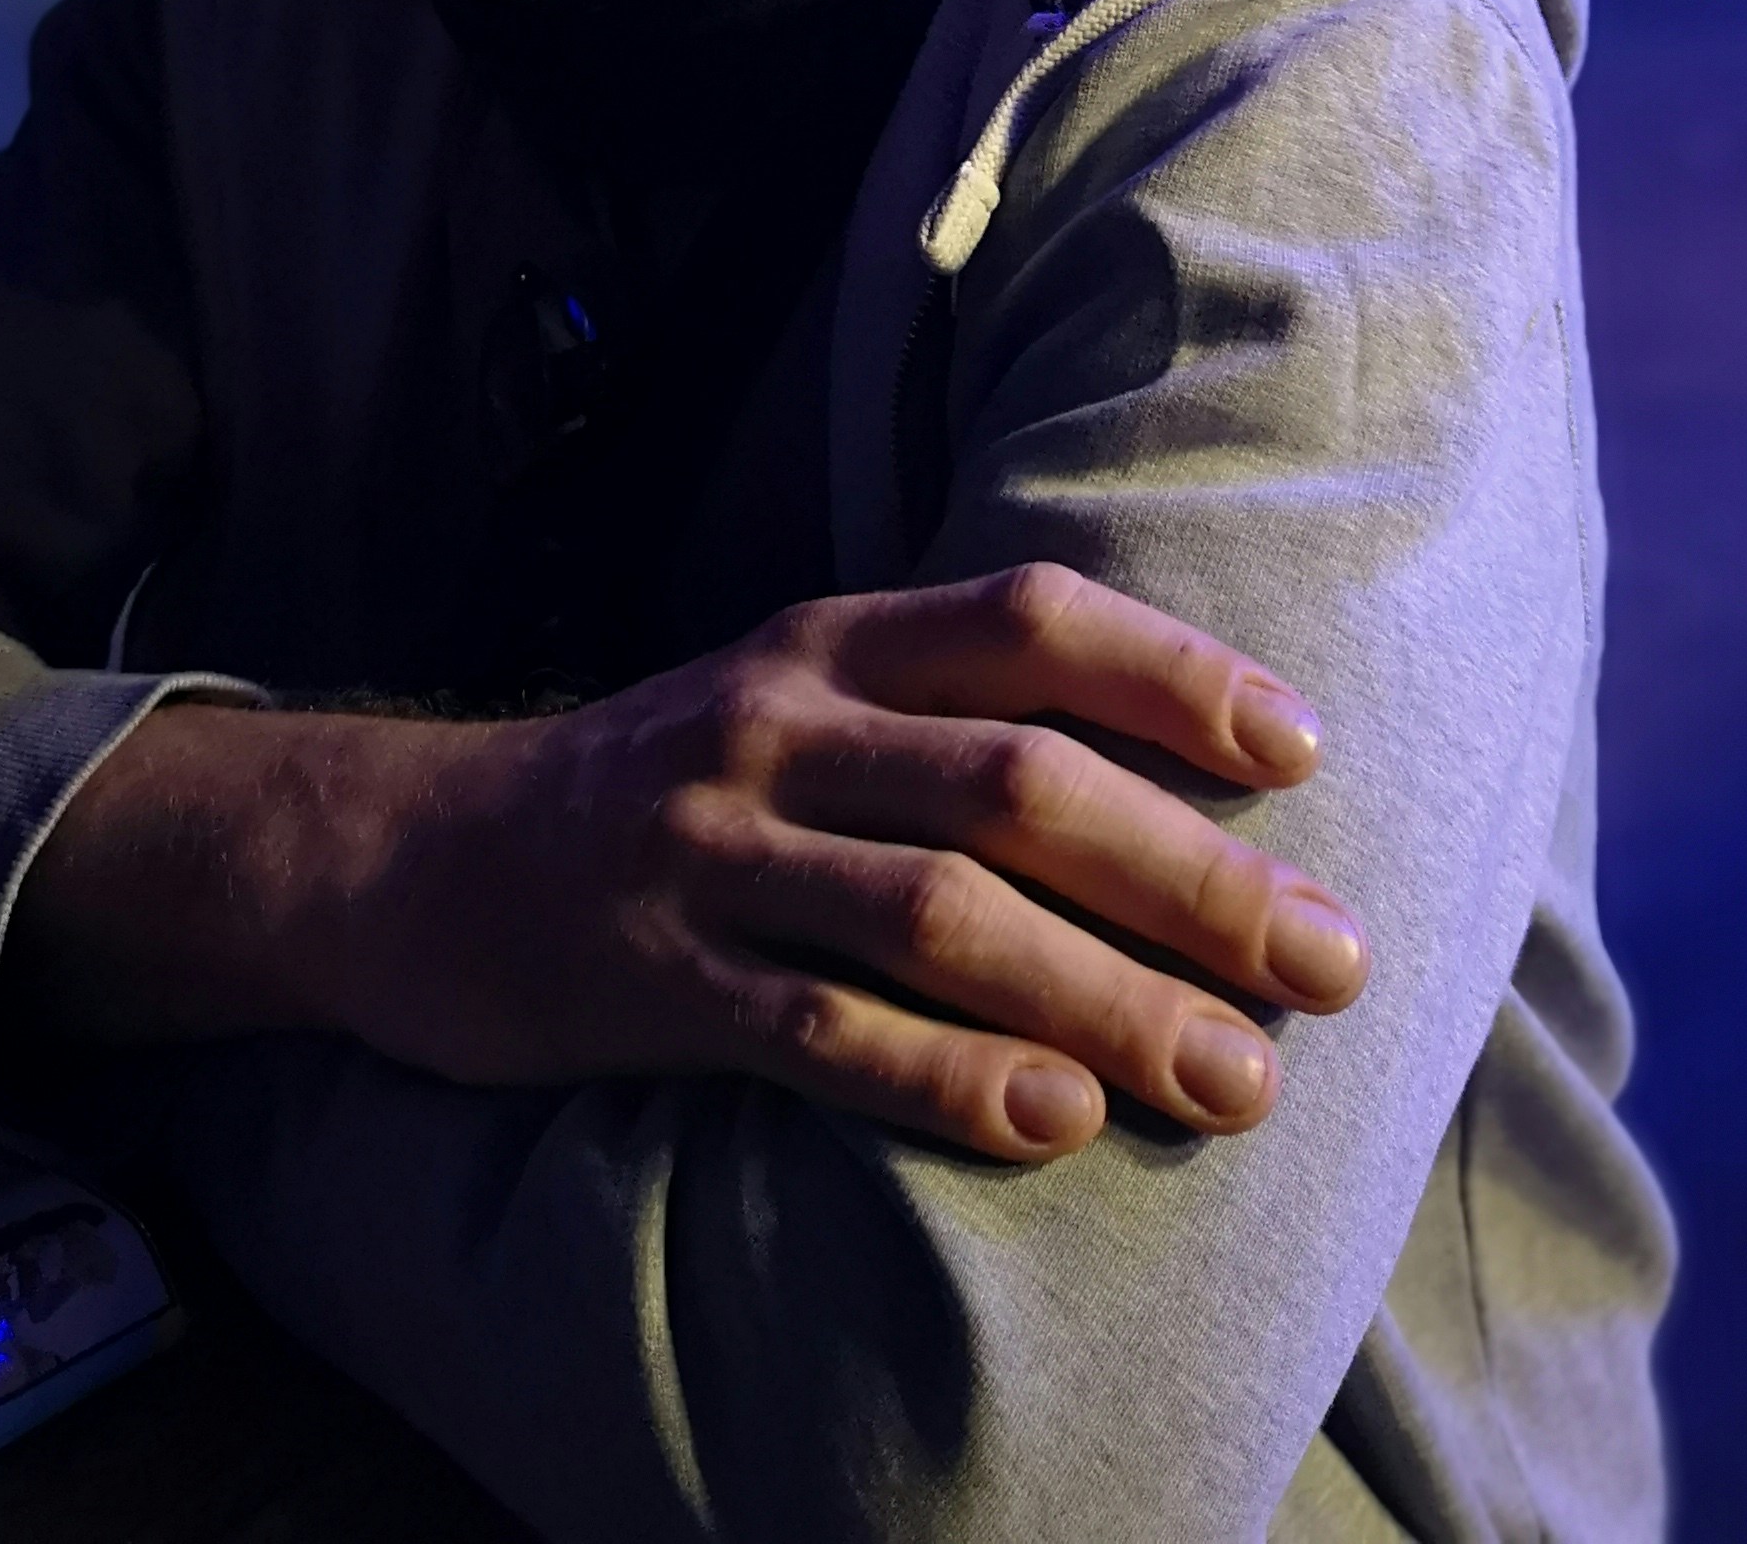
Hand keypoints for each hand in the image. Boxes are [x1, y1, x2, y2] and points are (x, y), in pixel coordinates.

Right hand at [16, 564, 1364, 1164]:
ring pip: (939, 914)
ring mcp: (711, 849)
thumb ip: (946, 715)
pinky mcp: (653, 977)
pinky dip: (948, 1076)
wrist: (416, 856)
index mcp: (830, 638)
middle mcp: (778, 721)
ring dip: (1107, 996)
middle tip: (1330, 960)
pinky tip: (1053, 1124)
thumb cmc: (668, 789)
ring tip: (1235, 1077)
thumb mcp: (794, 698)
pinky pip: (821, 1030)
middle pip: (1015, 780)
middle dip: (1191, 871)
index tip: (1305, 752)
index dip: (1175, 675)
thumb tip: (1177, 779)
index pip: (1030, 622)